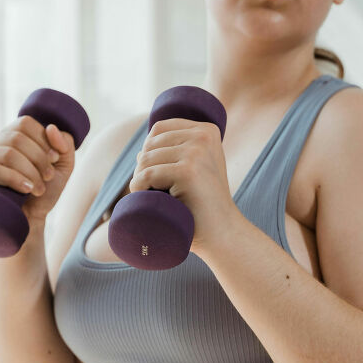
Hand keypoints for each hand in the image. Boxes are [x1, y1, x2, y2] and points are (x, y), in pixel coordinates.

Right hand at [0, 116, 75, 223]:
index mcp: (12, 135)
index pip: (25, 123)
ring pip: (7, 153)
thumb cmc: (44, 191)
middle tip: (49, 176)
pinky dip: (15, 179)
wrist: (29, 220)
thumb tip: (51, 127)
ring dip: (30, 172)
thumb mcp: (63, 167)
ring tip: (39, 188)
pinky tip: (27, 190)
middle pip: (17, 137)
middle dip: (39, 159)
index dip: (43, 140)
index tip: (54, 158)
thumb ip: (65, 145)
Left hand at [129, 118, 240, 255]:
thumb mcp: (200, 168)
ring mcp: (197, 152)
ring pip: (146, 158)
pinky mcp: (187, 172)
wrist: (222, 233)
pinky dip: (139, 188)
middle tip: (156, 191)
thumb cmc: (204, 206)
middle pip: (150, 143)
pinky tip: (147, 199)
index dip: (149, 151)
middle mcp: (204, 136)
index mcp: (207, 130)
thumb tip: (142, 148)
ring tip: (156, 197)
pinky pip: (147, 174)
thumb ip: (182, 151)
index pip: (159, 128)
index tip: (160, 175)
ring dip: (140, 179)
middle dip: (143, 167)